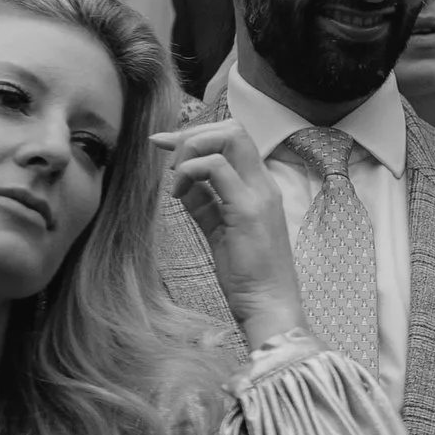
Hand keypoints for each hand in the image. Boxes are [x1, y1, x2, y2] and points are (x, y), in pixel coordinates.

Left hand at [155, 117, 305, 348]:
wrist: (269, 306)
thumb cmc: (248, 276)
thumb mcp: (220, 231)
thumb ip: (204, 203)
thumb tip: (181, 183)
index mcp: (260, 188)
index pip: (235, 138)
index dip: (198, 134)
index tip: (165, 145)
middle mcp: (264, 184)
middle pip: (233, 128)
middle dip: (193, 134)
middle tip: (166, 155)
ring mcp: (258, 194)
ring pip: (228, 137)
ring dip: (190, 150)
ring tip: (174, 180)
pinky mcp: (247, 209)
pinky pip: (214, 167)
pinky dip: (189, 172)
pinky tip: (177, 194)